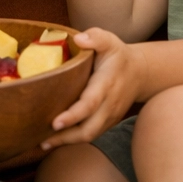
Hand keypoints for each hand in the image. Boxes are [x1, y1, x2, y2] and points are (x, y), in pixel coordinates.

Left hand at [40, 28, 144, 148]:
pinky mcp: (107, 122)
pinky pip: (90, 134)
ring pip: (89, 136)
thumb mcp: (109, 41)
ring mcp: (109, 116)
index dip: (73, 115)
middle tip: (42, 140)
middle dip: (66, 137)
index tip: (55, 122)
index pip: (89, 104)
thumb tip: (78, 39)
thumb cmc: (118, 55)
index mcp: (106, 84)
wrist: (140, 72)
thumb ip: (95, 37)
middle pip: (89, 129)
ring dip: (66, 142)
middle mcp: (109, 105)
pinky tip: (54, 140)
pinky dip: (72, 140)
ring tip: (43, 144)